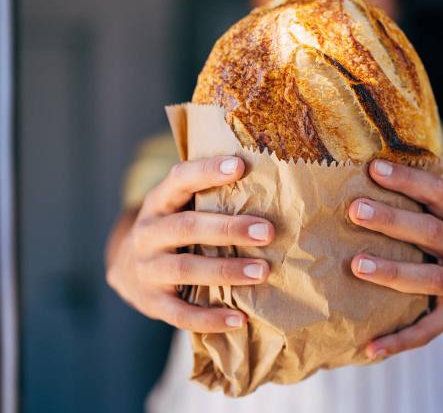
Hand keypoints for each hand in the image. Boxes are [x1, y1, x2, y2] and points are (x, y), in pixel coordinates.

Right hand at [105, 156, 274, 332]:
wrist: (127, 269)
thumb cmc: (176, 231)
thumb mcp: (182, 207)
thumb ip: (213, 198)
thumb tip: (273, 186)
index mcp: (159, 202)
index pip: (179, 180)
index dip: (207, 171)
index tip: (240, 165)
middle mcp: (148, 233)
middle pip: (186, 227)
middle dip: (228, 229)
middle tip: (268, 232)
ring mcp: (146, 268)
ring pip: (184, 269)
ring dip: (225, 271)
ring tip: (261, 272)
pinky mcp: (151, 302)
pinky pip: (180, 313)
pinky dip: (209, 318)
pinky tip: (239, 320)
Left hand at [348, 159, 442, 358]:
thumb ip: (425, 196)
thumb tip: (371, 166)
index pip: (439, 193)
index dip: (408, 180)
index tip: (374, 169)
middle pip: (430, 233)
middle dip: (392, 221)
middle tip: (355, 210)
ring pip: (427, 279)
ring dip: (391, 272)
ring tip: (356, 265)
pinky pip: (427, 330)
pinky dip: (398, 340)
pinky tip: (369, 347)